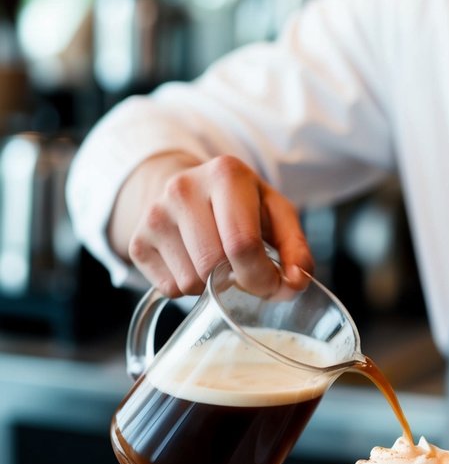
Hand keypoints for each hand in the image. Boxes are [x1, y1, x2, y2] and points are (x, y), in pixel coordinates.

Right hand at [108, 152, 313, 296]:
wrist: (187, 190)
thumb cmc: (239, 205)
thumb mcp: (276, 214)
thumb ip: (296, 248)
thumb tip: (296, 281)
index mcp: (225, 174)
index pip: (242, 245)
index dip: (263, 278)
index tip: (274, 286)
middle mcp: (183, 188)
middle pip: (213, 266)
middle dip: (238, 283)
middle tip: (245, 273)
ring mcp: (154, 214)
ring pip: (191, 282)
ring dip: (211, 285)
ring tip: (216, 259)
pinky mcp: (137, 241)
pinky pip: (170, 288)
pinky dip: (187, 287)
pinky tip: (193, 262)